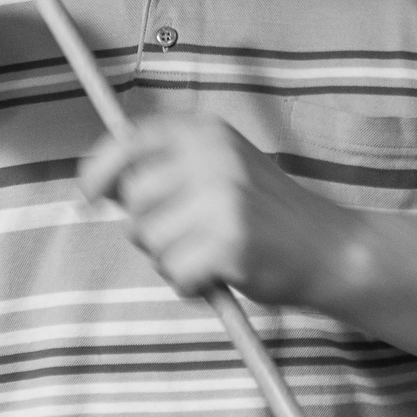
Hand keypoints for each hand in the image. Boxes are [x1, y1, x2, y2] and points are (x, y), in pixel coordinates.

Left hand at [78, 115, 355, 305]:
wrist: (329, 247)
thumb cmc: (266, 213)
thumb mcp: (222, 165)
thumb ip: (170, 166)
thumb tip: (103, 185)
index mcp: (206, 131)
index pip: (130, 140)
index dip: (99, 169)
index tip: (87, 196)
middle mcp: (211, 156)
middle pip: (135, 200)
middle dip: (151, 228)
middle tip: (192, 235)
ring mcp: (221, 196)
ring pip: (151, 241)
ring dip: (172, 260)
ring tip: (211, 253)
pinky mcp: (229, 240)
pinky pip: (175, 273)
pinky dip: (191, 285)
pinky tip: (221, 273)